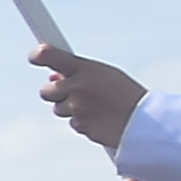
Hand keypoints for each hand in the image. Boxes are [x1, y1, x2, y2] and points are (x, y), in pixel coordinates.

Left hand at [33, 44, 149, 156]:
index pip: (49, 55)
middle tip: (76, 94)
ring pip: (58, 109)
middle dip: (57, 93)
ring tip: (97, 107)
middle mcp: (76, 86)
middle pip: (46, 91)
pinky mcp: (79, 124)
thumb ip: (78, 74)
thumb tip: (53, 76)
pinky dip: (83, 122)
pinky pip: (73, 123)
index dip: (38, 56)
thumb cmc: (127, 95)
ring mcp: (76, 107)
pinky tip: (101, 118)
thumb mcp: (106, 75)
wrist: (145, 121)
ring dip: (71, 109)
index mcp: (84, 68)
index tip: (35, 57)